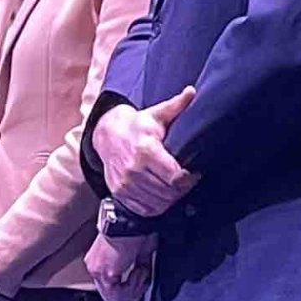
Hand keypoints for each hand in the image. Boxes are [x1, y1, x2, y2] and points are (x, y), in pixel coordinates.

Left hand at [86, 233, 154, 300]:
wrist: (133, 218)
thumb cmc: (137, 227)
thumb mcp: (139, 253)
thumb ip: (138, 268)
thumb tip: (144, 281)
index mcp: (99, 260)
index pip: (111, 287)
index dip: (131, 287)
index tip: (144, 276)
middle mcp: (94, 266)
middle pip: (112, 295)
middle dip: (134, 289)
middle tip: (145, 276)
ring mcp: (97, 270)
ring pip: (115, 298)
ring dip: (135, 288)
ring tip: (143, 272)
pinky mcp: (105, 273)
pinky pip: (118, 295)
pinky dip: (134, 287)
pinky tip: (140, 271)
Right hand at [93, 87, 199, 215]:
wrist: (106, 134)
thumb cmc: (137, 125)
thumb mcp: (156, 114)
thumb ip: (176, 106)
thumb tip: (192, 91)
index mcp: (146, 150)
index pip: (175, 177)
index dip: (189, 179)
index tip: (194, 173)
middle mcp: (133, 169)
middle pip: (168, 192)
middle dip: (181, 189)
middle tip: (186, 181)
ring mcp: (125, 183)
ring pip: (158, 203)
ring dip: (170, 199)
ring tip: (174, 187)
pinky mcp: (119, 192)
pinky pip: (144, 208)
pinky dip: (156, 206)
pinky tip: (161, 195)